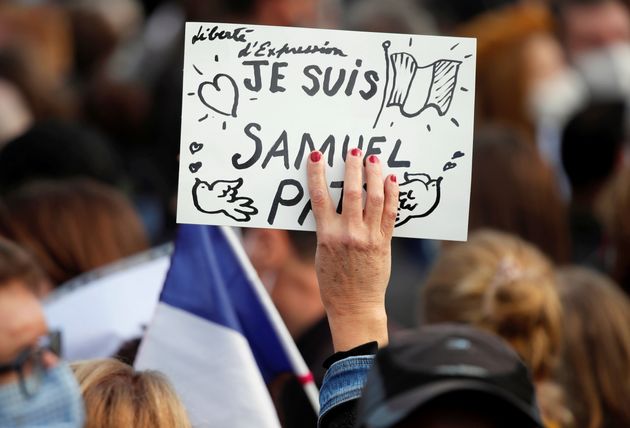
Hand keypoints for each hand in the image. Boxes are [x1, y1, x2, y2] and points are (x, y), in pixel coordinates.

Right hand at [307, 148, 398, 350]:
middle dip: (352, 167)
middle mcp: (348, 233)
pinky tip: (391, 180)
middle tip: (354, 150)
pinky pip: (390, 213)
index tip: (317, 156)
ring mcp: (368, 237)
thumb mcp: (322, 253)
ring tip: (373, 159)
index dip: (317, 173)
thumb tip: (333, 204)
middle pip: (350, 192)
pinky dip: (392, 195)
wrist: (354, 305)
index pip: (319, 197)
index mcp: (327, 235)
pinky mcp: (384, 243)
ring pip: (373, 198)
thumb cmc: (333, 282)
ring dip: (373, 175)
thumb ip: (328, 228)